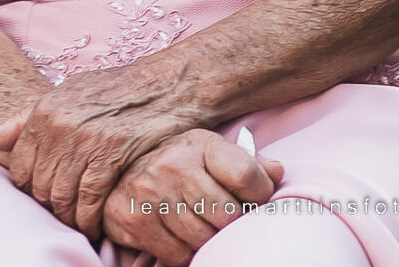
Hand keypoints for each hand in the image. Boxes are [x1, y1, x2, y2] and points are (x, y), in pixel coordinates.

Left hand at [0, 65, 201, 238]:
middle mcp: (59, 124)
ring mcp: (85, 139)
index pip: (19, 166)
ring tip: (76, 221)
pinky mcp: (112, 153)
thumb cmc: (114, 90)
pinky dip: (89, 216)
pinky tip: (93, 222)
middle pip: (39, 185)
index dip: (28, 188)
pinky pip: (89, 198)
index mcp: (43, 110)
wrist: (164, 85)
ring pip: (62, 195)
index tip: (41, 196)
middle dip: (48, 205)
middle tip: (61, 212)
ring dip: (68, 215)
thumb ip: (26, 118)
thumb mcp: (65, 94)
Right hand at [101, 130, 283, 264]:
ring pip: (203, 238)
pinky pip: (178, 253)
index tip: (254, 200)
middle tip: (223, 218)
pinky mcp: (134, 218)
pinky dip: (184, 251)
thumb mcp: (213, 154)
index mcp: (200, 145)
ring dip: (207, 239)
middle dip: (232, 223)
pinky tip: (179, 234)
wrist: (120, 170)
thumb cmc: (180, 165)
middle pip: (228, 215)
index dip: (260, 195)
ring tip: (200, 224)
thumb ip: (249, 164)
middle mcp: (172, 164)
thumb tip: (277, 173)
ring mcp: (150, 192)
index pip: (246, 176)